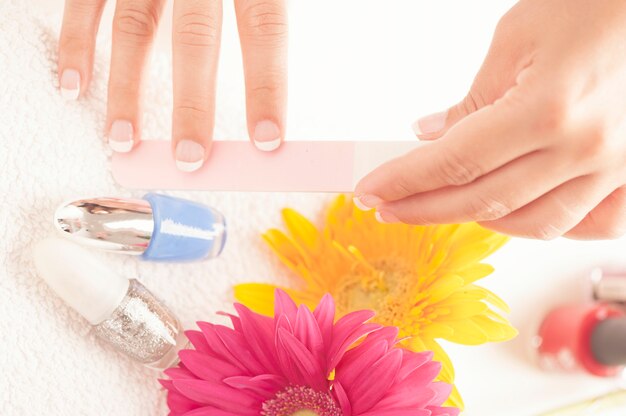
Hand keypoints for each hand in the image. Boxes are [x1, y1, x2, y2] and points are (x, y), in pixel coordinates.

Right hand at [57, 0, 287, 170]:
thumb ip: (266, 5)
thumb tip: (279, 76)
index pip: (264, 29)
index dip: (266, 86)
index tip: (268, 138)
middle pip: (196, 38)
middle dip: (193, 104)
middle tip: (189, 157)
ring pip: (134, 27)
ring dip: (127, 89)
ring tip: (124, 139)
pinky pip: (84, 1)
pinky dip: (77, 44)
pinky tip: (75, 86)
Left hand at [355, 0, 625, 239]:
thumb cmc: (596, 4)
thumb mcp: (517, 39)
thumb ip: (473, 100)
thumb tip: (432, 135)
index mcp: (546, 110)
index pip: (454, 163)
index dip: (405, 182)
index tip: (372, 193)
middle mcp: (584, 149)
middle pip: (484, 201)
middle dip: (425, 209)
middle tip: (390, 209)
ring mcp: (616, 168)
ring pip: (533, 224)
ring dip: (479, 221)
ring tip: (444, 207)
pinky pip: (592, 225)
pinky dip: (547, 226)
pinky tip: (518, 215)